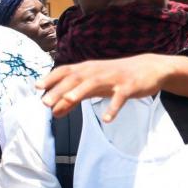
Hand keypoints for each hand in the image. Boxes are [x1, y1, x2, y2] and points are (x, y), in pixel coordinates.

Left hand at [39, 54, 171, 121]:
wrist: (149, 68)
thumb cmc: (117, 78)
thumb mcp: (94, 88)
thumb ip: (75, 98)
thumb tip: (54, 112)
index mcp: (89, 70)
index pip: (66, 71)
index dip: (51, 78)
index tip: (37, 87)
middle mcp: (98, 71)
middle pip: (76, 78)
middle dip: (60, 89)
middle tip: (45, 102)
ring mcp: (114, 78)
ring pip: (94, 83)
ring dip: (80, 91)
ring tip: (68, 101)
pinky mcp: (129, 86)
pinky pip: (120, 97)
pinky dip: (113, 108)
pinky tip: (107, 119)